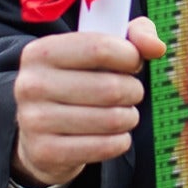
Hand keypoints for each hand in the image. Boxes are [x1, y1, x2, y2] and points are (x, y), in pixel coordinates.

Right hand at [11, 16, 165, 187]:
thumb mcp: (99, 49)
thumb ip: (134, 36)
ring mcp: (34, 120)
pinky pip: (105, 147)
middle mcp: (31, 84)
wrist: (40, 132)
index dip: (130, 56)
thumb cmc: (79, 81)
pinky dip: (120, 141)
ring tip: (122, 114)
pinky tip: (113, 135)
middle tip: (130, 93)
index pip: (100, 48)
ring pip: (112, 119)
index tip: (133, 63)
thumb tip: (156, 47)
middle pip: (110, 88)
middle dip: (133, 91)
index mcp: (41, 52)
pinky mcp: (45, 152)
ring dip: (129, 117)